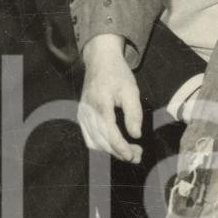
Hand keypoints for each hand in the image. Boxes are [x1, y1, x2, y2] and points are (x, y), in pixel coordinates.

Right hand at [79, 33, 143, 162]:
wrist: (100, 61)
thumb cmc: (117, 74)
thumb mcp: (131, 90)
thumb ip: (134, 113)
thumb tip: (136, 135)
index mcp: (100, 105)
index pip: (110, 134)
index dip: (122, 148)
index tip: (134, 155)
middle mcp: (88, 112)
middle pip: (102, 141)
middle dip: (119, 152)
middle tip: (137, 155)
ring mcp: (82, 115)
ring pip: (94, 142)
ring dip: (111, 151)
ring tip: (129, 153)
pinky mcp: (81, 116)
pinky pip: (89, 137)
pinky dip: (101, 146)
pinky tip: (114, 146)